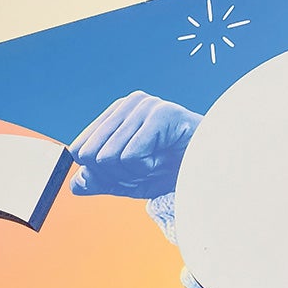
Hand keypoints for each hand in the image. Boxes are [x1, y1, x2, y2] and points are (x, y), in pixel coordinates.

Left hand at [69, 91, 202, 198]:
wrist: (211, 170)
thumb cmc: (171, 170)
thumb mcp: (128, 181)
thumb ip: (99, 180)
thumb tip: (76, 183)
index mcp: (114, 115)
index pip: (79, 150)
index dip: (99, 172)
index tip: (129, 169)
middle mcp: (127, 104)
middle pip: (89, 155)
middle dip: (116, 174)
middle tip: (146, 167)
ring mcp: (145, 105)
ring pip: (108, 158)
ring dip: (133, 173)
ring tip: (157, 162)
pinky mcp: (162, 113)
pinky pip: (130, 157)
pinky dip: (147, 168)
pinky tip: (166, 157)